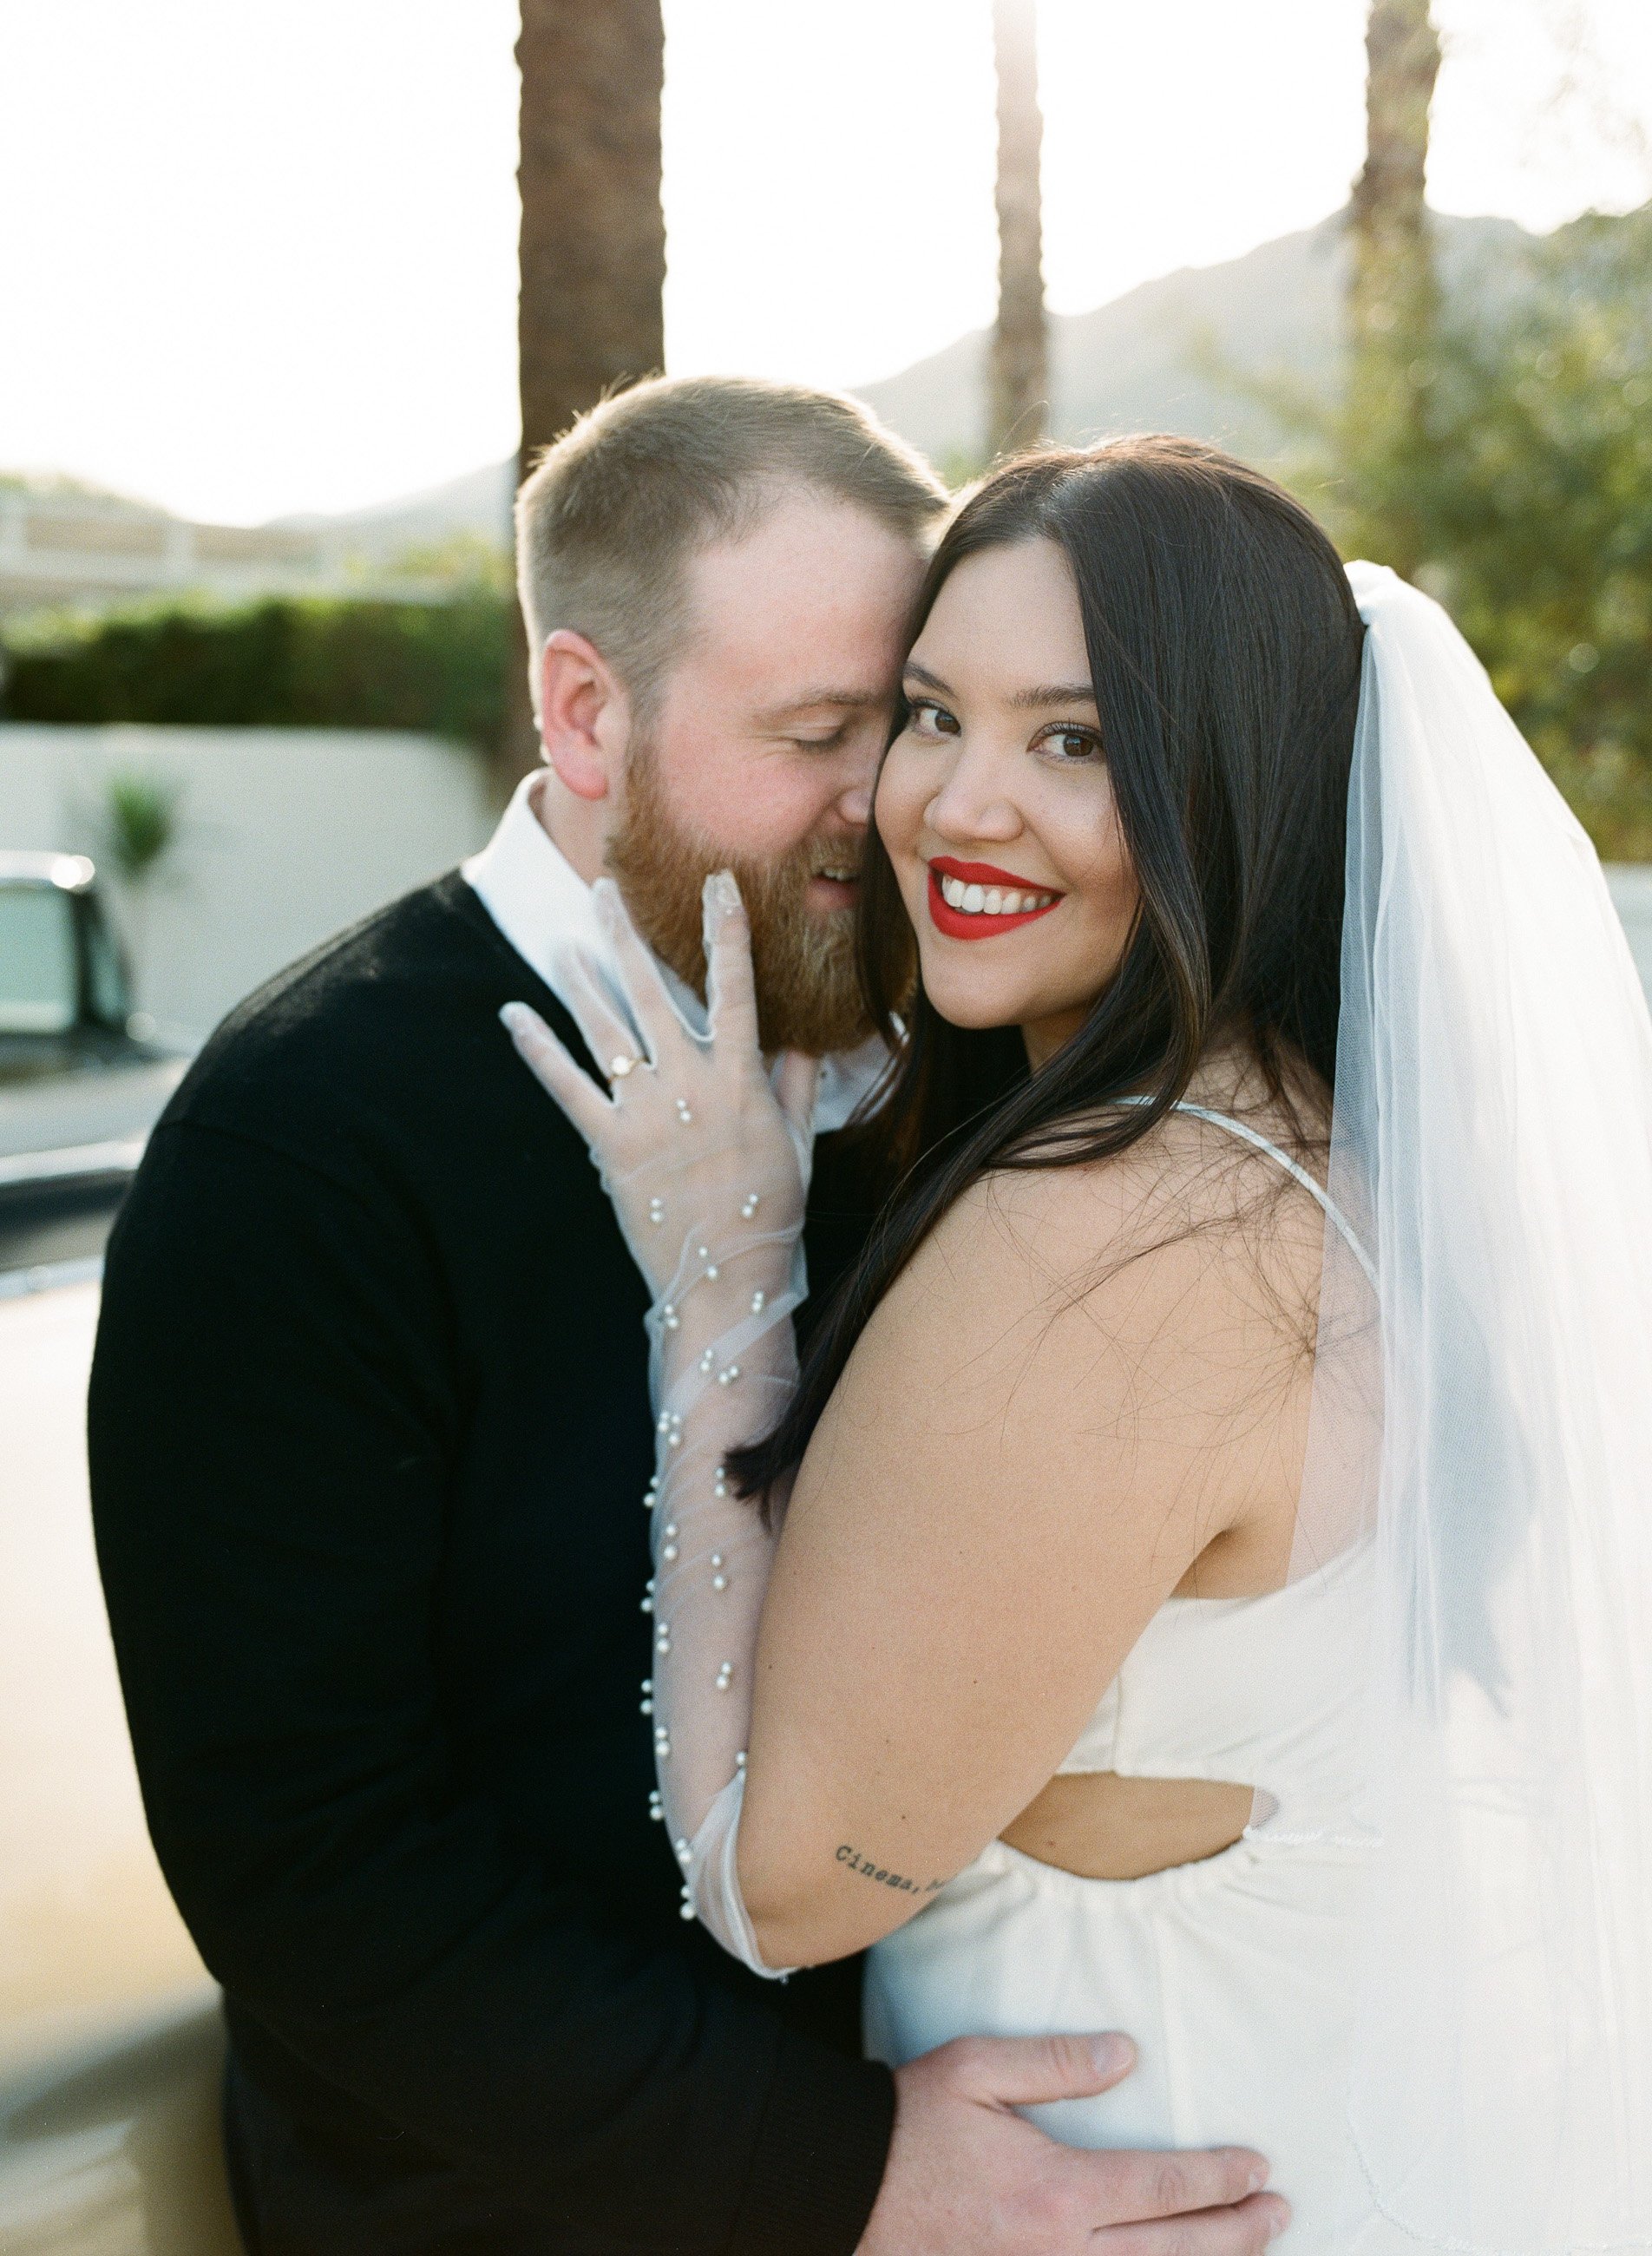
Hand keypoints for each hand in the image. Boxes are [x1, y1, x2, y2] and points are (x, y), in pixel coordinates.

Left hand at [502, 872, 818, 1302]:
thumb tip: (808, 1043)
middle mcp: (689, 1082)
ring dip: (580, 980)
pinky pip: (565, 1086)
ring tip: (564, 943)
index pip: (735, 985)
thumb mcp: (799, 1145)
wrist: (726, 1278)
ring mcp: (645, 1111)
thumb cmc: (770, 1214)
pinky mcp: (608, 1143)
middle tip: (604, 891)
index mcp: (740, 1078)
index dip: (726, 930)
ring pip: (605, 1027)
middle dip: (626, 935)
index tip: (718, 885)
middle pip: (652, 990)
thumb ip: (798, 1087)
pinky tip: (513, 1016)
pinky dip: (537, 1049)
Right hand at [858, 2034, 1288, 2255]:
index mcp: (1056, 2191)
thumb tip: (1127, 2053)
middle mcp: (1060, 2253)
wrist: (842, 2192)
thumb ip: (1055, 2062)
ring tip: (1248, 2251)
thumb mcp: (975, 2069)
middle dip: (1236, 2233)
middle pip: (1172, 2251)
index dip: (1220, 2181)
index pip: (1163, 2189)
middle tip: (1279, 2212)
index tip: (1259, 2167)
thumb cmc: (908, 2123)